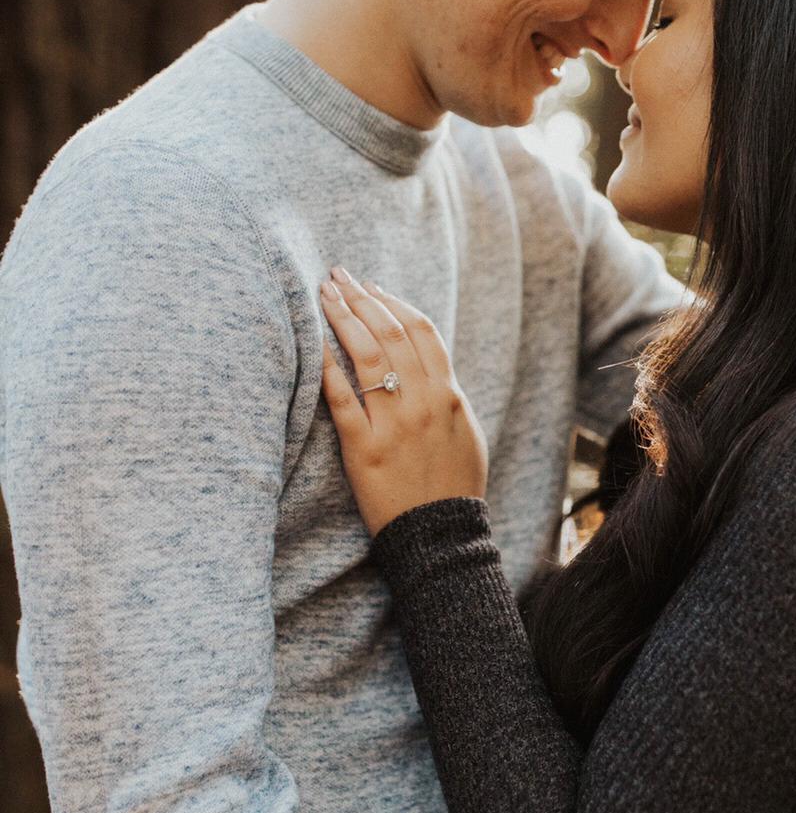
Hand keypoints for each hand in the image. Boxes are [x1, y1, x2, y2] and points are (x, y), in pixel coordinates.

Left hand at [319, 268, 487, 534]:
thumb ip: (446, 394)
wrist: (440, 536)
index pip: (421, 330)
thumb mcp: (464, 431)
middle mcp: (423, 401)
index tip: (371, 286)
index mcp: (449, 394)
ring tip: (323, 294)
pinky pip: (341, 399)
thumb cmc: (453, 486)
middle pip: (390, 332)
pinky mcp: (365, 448)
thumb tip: (426, 364)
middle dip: (361, 297)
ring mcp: (394, 424)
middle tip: (337, 276)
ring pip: (366, 355)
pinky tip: (313, 343)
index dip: (393, 302)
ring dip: (342, 317)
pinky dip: (327, 366)